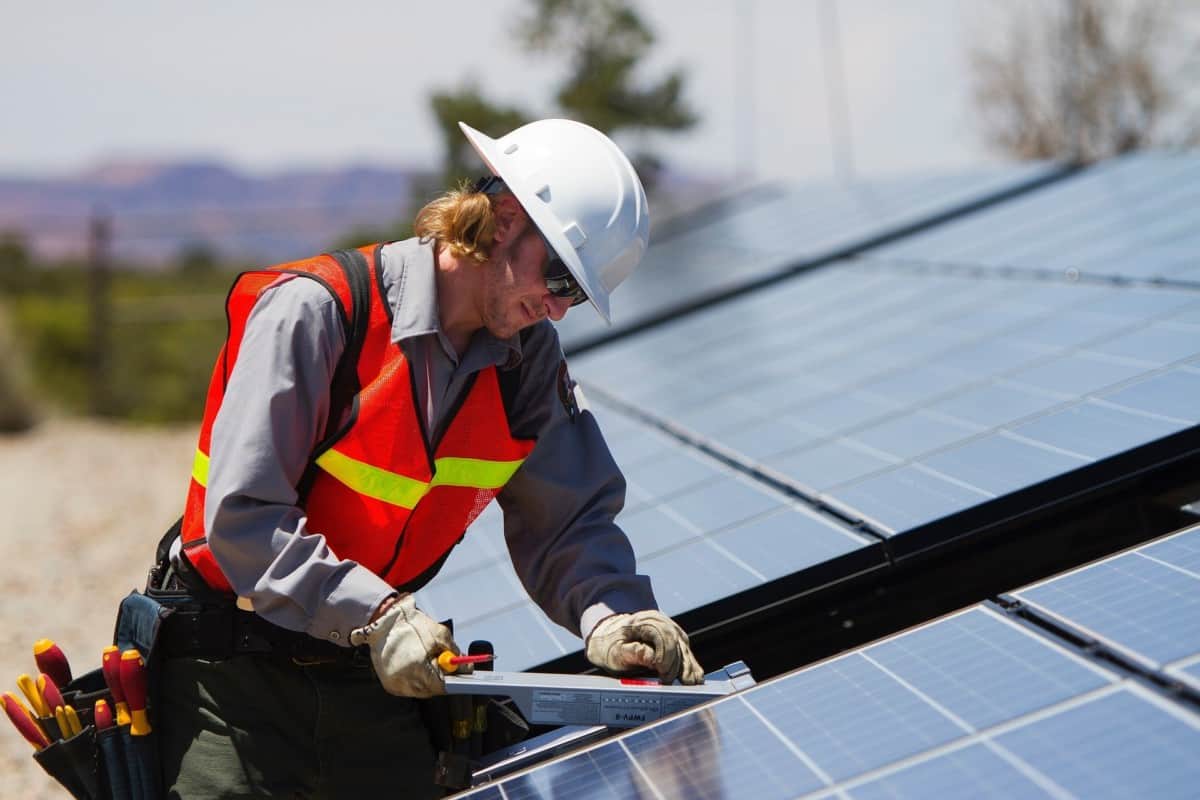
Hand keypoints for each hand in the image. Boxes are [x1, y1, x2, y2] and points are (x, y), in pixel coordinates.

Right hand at [349, 593, 458, 696]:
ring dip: (427, 678)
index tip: (460, 673)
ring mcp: (395, 684)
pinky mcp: (389, 685)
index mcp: (417, 669)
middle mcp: (404, 681)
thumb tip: (465, 666)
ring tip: (424, 658)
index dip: (454, 679)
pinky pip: (409, 687)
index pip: (442, 686)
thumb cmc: (410, 625)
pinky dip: (414, 678)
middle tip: (443, 664)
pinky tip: (413, 662)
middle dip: (440, 678)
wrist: (385, 620)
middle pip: (432, 690)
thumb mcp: (440, 634)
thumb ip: (454, 652)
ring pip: (420, 690)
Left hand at [586, 610, 703, 684]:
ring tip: (688, 685)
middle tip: (669, 684)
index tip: (662, 673)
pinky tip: (695, 679)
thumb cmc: (610, 646)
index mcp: (642, 621)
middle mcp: (660, 621)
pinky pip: (686, 651)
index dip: (665, 654)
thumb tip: (649, 657)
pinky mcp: (675, 639)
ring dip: (687, 667)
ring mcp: (669, 629)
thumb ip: (631, 653)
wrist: (610, 637)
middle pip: (675, 641)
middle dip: (676, 664)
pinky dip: (691, 666)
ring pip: (684, 647)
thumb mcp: (613, 651)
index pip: (662, 634)